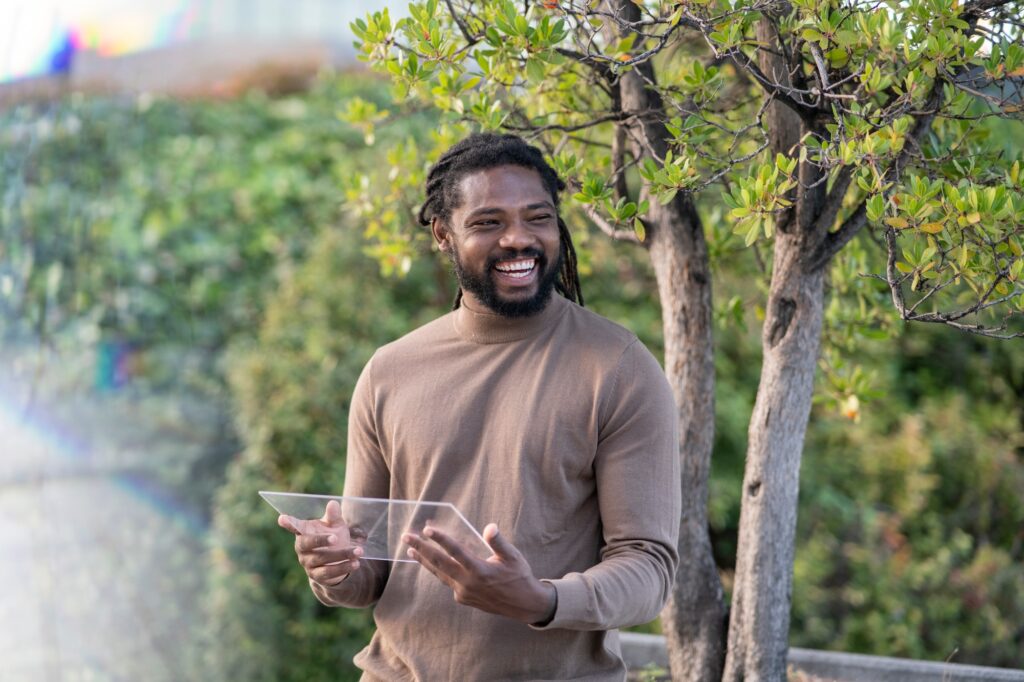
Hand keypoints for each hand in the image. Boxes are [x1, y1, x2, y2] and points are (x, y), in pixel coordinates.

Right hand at [278, 499, 363, 586]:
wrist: (337, 561)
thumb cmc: (333, 537)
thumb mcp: (335, 525)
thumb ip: (333, 516)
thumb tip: (333, 503)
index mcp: (304, 532)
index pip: (294, 526)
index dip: (288, 523)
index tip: (282, 518)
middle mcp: (302, 548)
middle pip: (307, 544)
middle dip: (320, 540)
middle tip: (336, 537)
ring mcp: (308, 563)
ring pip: (322, 559)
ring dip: (341, 555)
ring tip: (358, 551)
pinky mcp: (317, 576)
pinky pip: (329, 573)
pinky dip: (343, 567)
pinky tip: (355, 563)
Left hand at [403, 523, 555, 624]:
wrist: (523, 605)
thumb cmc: (519, 577)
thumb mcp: (513, 557)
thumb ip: (499, 542)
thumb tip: (489, 527)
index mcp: (480, 570)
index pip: (455, 551)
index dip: (441, 539)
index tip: (427, 529)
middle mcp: (468, 582)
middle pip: (439, 563)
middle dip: (421, 548)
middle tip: (406, 537)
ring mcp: (463, 592)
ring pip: (439, 574)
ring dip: (424, 561)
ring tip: (410, 550)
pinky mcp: (463, 598)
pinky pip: (448, 581)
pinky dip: (439, 571)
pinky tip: (434, 563)